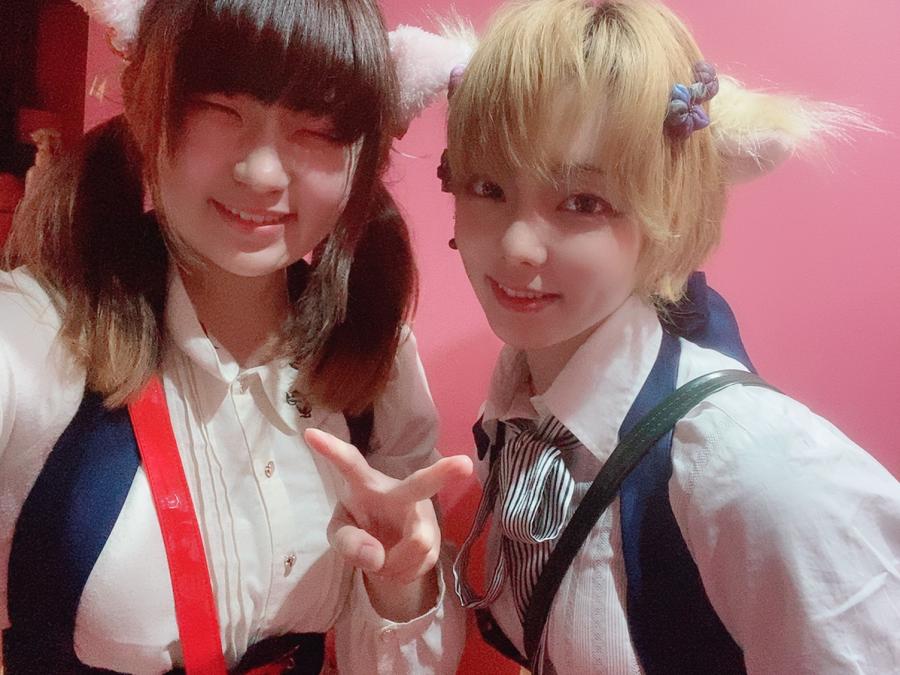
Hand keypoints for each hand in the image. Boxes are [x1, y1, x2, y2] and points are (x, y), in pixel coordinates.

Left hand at [304, 428, 472, 582]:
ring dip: (395, 564)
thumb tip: (377, 557)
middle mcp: (401, 491)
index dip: (331, 450)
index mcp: (366, 483)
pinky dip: (402, 573)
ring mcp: (423, 513)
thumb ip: (348, 543)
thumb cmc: (358, 527)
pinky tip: (398, 563)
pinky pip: (422, 563)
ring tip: (383, 561)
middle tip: (463, 464)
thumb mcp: (341, 534)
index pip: (349, 463)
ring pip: (417, 543)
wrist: (386, 549)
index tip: (309, 434)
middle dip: (444, 473)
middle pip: (421, 483)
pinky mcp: (436, 536)